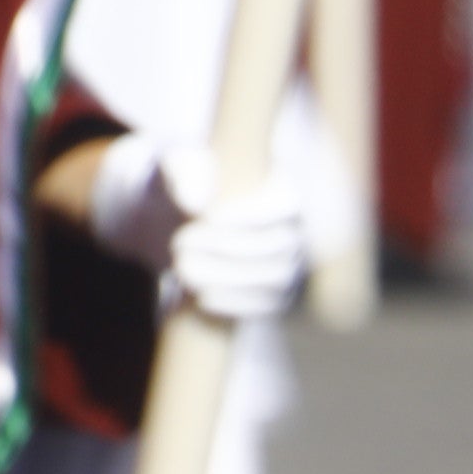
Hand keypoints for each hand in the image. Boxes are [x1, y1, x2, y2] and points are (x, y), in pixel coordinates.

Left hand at [84, 134, 306, 324]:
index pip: (284, 207)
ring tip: (181, 267)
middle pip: (274, 246)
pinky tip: (199, 295)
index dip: (253, 215)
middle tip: (179, 241)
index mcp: (282, 192)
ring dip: (224, 277)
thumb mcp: (179, 166)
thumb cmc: (188, 183)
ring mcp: (289, 267)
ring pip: (272, 279)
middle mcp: (294, 232)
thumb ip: (185, 172)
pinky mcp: (275, 296)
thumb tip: (196, 202)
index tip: (210, 217)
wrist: (185, 222)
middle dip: (223, 246)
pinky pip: (266, 306)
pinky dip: (233, 303)